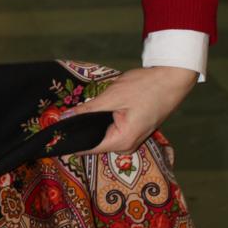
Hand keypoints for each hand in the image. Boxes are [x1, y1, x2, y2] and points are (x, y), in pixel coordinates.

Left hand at [65, 65, 197, 154]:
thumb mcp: (112, 96)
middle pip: (94, 142)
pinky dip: (102, 121)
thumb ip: (88, 110)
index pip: (87, 148)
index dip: (70, 140)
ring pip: (103, 135)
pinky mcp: (134, 130)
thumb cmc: (146, 87)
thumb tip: (65, 119)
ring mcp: (132, 139)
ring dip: (92, 124)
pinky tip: (96, 110)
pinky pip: (112, 130)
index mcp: (122, 142)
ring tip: (77, 111)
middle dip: (80, 130)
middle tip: (62, 117)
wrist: (173, 79)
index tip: (53, 135)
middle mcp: (127, 146)